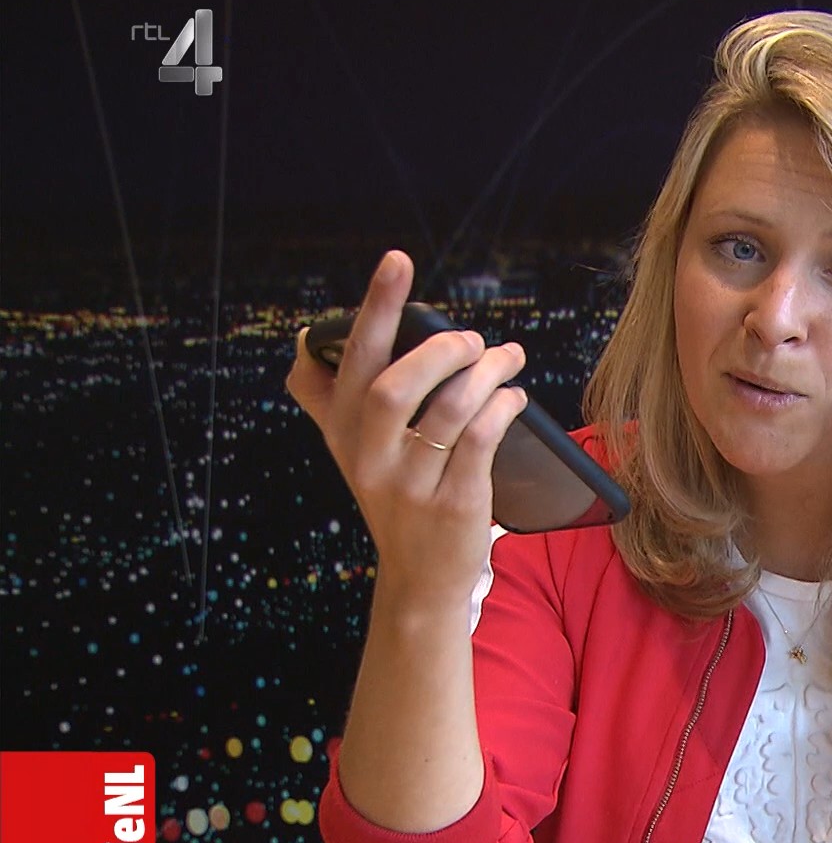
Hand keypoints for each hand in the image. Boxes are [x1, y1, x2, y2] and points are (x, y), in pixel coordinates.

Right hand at [285, 250, 528, 600]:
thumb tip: (305, 341)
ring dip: (485, 375)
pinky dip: (501, 409)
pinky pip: (479, 441)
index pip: (347, 361)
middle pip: (393, 386)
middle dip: (440, 349)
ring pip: (448, 411)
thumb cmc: (397, 499)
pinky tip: (514, 397)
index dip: (372, 308)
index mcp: (343, 433)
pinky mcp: (453, 505)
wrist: (420, 580)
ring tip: (508, 359)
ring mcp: (410, 486)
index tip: (397, 261)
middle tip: (473, 340)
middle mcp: (368, 458)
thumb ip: (330, 400)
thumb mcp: (355, 452)